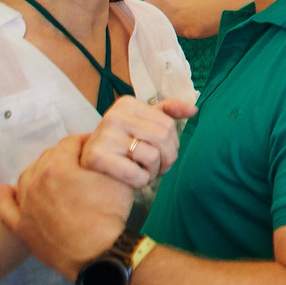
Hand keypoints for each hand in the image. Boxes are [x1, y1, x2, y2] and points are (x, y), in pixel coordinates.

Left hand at [0, 135, 132, 280]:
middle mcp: (36, 182)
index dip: (85, 141)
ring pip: (26, 177)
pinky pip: (6, 207)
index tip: (95, 145)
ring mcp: (26, 205)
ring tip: (56, 175)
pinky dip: (6, 196)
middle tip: (81, 161)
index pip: (70, 142)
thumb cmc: (110, 214)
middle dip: (65, 155)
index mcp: (58, 167)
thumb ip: (103, 157)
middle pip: (47, 157)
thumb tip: (97, 149)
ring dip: (41, 171)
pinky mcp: (22, 227)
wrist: (98, 255)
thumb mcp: (116, 176)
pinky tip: (6, 189)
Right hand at [76, 95, 195, 188]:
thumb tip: (193, 110)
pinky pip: (135, 173)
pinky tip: (135, 180)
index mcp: (127, 103)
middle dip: (168, 158)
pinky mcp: (96, 158)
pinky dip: (141, 181)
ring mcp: (103, 136)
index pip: (168, 124)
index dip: (173, 144)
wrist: (92, 169)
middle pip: (163, 138)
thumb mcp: (143, 123)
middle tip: (162, 168)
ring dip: (154, 171)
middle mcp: (113, 116)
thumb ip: (168, 112)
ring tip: (147, 173)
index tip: (166, 153)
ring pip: (152, 156)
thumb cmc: (123, 144)